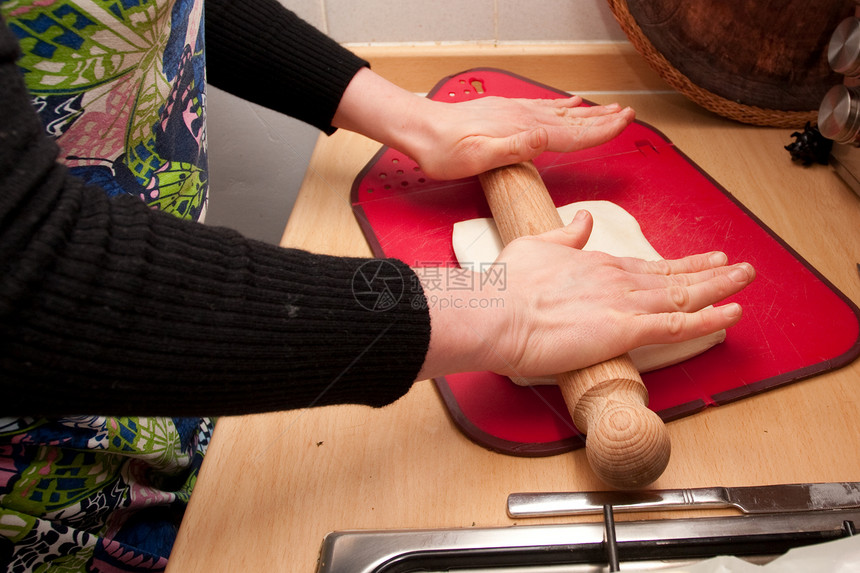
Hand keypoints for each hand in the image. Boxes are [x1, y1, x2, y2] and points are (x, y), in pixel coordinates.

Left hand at [333, 68, 633, 179]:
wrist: (420, 129)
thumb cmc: (443, 150)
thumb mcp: (476, 157)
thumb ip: (512, 149)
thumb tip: (543, 139)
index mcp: (523, 132)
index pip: (572, 133)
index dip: (601, 131)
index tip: (625, 124)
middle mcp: (523, 119)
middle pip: (573, 120)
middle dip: (603, 119)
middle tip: (629, 115)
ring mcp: (515, 113)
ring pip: (561, 113)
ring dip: (588, 113)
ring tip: (610, 109)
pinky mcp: (505, 112)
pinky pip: (543, 108)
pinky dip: (562, 106)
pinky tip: (569, 102)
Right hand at [416, 210, 754, 379]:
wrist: (494, 312)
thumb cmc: (506, 287)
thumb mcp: (535, 246)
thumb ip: (564, 235)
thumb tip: (584, 221)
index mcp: (596, 263)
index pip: (649, 264)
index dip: (680, 264)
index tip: (704, 260)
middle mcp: (617, 279)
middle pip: (674, 276)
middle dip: (711, 272)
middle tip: (740, 268)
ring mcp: (624, 303)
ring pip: (684, 295)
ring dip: (719, 288)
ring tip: (746, 281)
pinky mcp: (624, 330)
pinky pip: (677, 325)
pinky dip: (708, 318)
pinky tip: (732, 312)